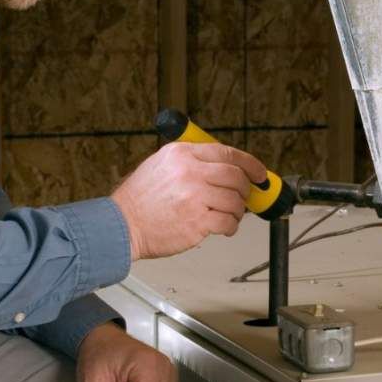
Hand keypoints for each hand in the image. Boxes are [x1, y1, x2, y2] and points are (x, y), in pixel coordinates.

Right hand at [110, 142, 267, 260]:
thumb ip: (191, 161)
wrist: (122, 225)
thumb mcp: (161, 165)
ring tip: (226, 216)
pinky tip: (223, 228)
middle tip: (244, 197)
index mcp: (182, 154)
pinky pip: (228, 222)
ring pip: (235, 201)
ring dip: (236, 211)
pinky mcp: (198, 222)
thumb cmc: (140, 199)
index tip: (259, 173)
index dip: (250, 163)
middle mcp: (190, 172)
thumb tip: (225, 168)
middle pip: (235, 176)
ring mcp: (195, 197)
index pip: (227, 153)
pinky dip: (230, 227)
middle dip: (245, 189)